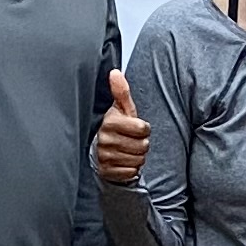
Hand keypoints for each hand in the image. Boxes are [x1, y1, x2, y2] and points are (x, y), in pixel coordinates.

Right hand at [96, 69, 148, 185]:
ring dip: (137, 156)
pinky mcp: (106, 171)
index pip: (142, 129)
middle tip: (132, 140)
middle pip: (142, 146)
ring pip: (138, 160)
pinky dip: (131, 169)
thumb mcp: (121, 109)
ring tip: (128, 150)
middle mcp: (105, 139)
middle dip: (141, 144)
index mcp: (109, 122)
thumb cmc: (117, 127)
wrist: (101, 150)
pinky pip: (131, 172)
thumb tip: (115, 72)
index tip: (136, 128)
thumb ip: (121, 91)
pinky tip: (124, 161)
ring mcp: (104, 156)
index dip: (143, 129)